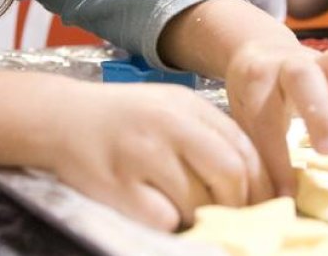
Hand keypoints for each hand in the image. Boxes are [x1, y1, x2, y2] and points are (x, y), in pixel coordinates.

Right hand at [50, 82, 266, 230]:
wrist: (60, 118)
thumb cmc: (123, 117)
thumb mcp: (170, 107)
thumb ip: (208, 132)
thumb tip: (252, 177)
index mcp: (185, 105)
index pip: (243, 147)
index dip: (262, 182)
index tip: (268, 203)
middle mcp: (166, 125)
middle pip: (229, 174)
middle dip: (239, 204)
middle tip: (235, 216)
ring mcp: (141, 155)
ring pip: (198, 202)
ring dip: (202, 215)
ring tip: (190, 210)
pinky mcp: (118, 187)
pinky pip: (163, 219)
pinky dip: (170, 222)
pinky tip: (160, 211)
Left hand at [223, 41, 327, 197]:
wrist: (262, 51)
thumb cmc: (253, 95)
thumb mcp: (243, 116)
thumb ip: (255, 150)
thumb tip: (271, 200)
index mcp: (256, 80)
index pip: (265, 115)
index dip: (275, 156)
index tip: (285, 192)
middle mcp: (289, 64)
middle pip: (302, 75)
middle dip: (317, 111)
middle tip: (327, 150)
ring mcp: (322, 62)